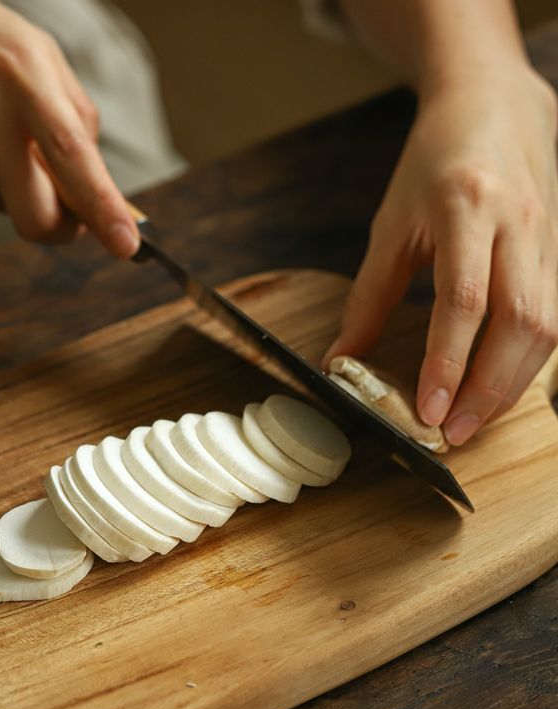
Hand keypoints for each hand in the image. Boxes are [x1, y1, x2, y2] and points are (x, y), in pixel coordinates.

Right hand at [0, 0, 138, 256]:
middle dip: (59, 229)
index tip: (127, 245)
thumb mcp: (33, 50)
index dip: (102, 207)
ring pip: (3, 203)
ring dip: (9, 182)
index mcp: (25, 78)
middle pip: (36, 216)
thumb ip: (74, 112)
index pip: (73, 157)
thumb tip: (95, 177)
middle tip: (64, 215)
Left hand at [324, 66, 557, 444]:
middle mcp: (519, 223)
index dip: (447, 362)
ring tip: (471, 421)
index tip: (427, 410)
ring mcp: (550, 237)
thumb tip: (344, 356)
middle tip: (451, 433)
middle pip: (521, 322)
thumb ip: (369, 294)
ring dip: (512, 385)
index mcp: (468, 207)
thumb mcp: (390, 223)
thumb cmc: (433, 163)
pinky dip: (529, 362)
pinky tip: (500, 388)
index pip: (465, 300)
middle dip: (488, 388)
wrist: (494, 103)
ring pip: (550, 326)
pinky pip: (556, 317)